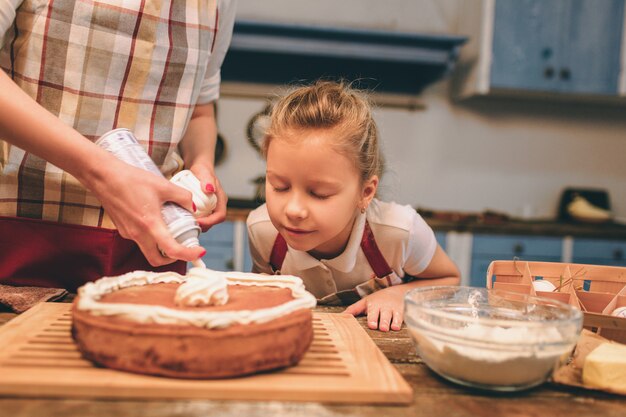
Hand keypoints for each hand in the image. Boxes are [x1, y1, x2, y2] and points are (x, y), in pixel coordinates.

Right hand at [90, 157, 205, 265]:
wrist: (103, 176)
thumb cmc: (131, 179)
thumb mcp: (163, 185)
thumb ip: (183, 197)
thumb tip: (193, 208)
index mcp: (150, 225)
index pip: (172, 250)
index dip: (189, 255)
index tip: (200, 252)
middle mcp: (138, 234)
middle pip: (157, 260)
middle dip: (173, 258)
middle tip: (184, 248)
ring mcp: (128, 233)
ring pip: (147, 250)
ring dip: (161, 248)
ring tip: (172, 232)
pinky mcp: (122, 229)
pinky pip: (140, 240)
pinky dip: (151, 238)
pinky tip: (156, 222)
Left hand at [189, 164, 226, 231]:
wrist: (199, 168)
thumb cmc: (203, 169)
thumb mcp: (205, 173)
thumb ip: (208, 180)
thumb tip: (209, 189)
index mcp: (221, 199)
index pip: (220, 216)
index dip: (210, 221)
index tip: (198, 221)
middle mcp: (217, 205)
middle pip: (213, 221)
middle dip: (202, 225)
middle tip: (189, 224)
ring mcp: (210, 207)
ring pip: (206, 221)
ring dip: (197, 224)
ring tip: (185, 222)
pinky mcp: (203, 208)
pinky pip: (200, 217)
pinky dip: (193, 220)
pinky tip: (184, 217)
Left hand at [344, 286, 404, 331]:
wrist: (397, 292)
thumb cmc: (377, 299)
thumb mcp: (365, 302)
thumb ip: (353, 310)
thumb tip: (339, 317)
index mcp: (374, 305)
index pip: (373, 312)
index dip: (372, 318)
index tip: (372, 324)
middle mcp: (384, 307)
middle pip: (384, 315)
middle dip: (383, 321)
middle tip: (382, 328)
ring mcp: (394, 310)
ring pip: (395, 317)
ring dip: (394, 322)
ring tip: (393, 328)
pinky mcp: (403, 312)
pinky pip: (403, 317)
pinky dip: (402, 322)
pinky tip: (401, 327)